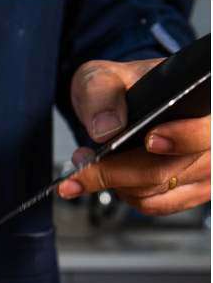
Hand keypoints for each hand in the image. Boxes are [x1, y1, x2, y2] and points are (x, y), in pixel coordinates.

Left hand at [60, 58, 210, 214]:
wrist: (123, 104)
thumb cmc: (122, 88)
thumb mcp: (102, 78)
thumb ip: (102, 94)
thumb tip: (107, 128)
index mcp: (204, 102)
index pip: (206, 130)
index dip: (183, 137)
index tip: (150, 140)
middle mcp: (210, 136)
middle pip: (170, 168)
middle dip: (118, 170)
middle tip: (84, 161)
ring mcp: (205, 166)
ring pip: (158, 190)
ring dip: (117, 183)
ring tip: (90, 164)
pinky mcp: (191, 189)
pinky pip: (156, 204)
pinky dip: (128, 196)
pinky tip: (112, 179)